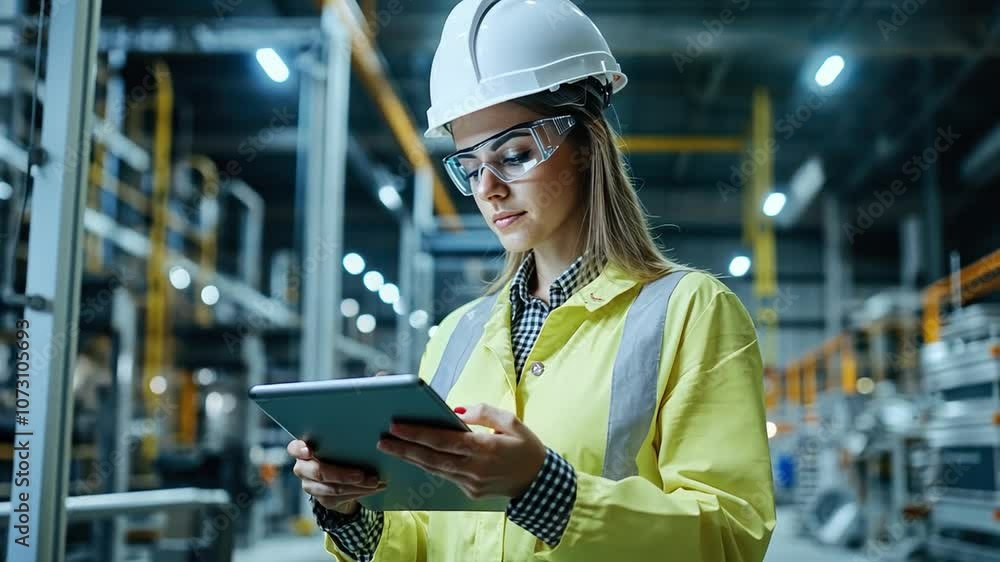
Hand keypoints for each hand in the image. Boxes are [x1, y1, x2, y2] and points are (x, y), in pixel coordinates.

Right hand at [287, 439, 385, 512]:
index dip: (300, 450)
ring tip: (375, 482)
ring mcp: (310, 485)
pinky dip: (359, 493)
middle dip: (342, 475)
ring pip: (332, 489)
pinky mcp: (322, 499)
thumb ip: (340, 439)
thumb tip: (365, 432)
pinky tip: (373, 488)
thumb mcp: (338, 443)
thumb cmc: (340, 450)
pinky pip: (340, 498)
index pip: (294, 448)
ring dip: (357, 486)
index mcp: (303, 450)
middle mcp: (303, 468)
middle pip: (318, 472)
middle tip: (362, 475)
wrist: (341, 475)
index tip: (310, 451)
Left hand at [377, 403, 546, 499]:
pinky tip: (414, 456)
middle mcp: (476, 468)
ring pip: (435, 470)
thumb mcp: (511, 421)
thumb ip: (483, 412)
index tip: (396, 426)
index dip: (417, 433)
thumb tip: (455, 412)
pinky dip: (429, 465)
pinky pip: (445, 476)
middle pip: (432, 458)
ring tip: (391, 447)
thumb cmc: (526, 446)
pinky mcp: (470, 492)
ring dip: (412, 458)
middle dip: (404, 448)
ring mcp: (472, 484)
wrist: (539, 482)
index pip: (443, 440)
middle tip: (382, 440)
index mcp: (485, 448)